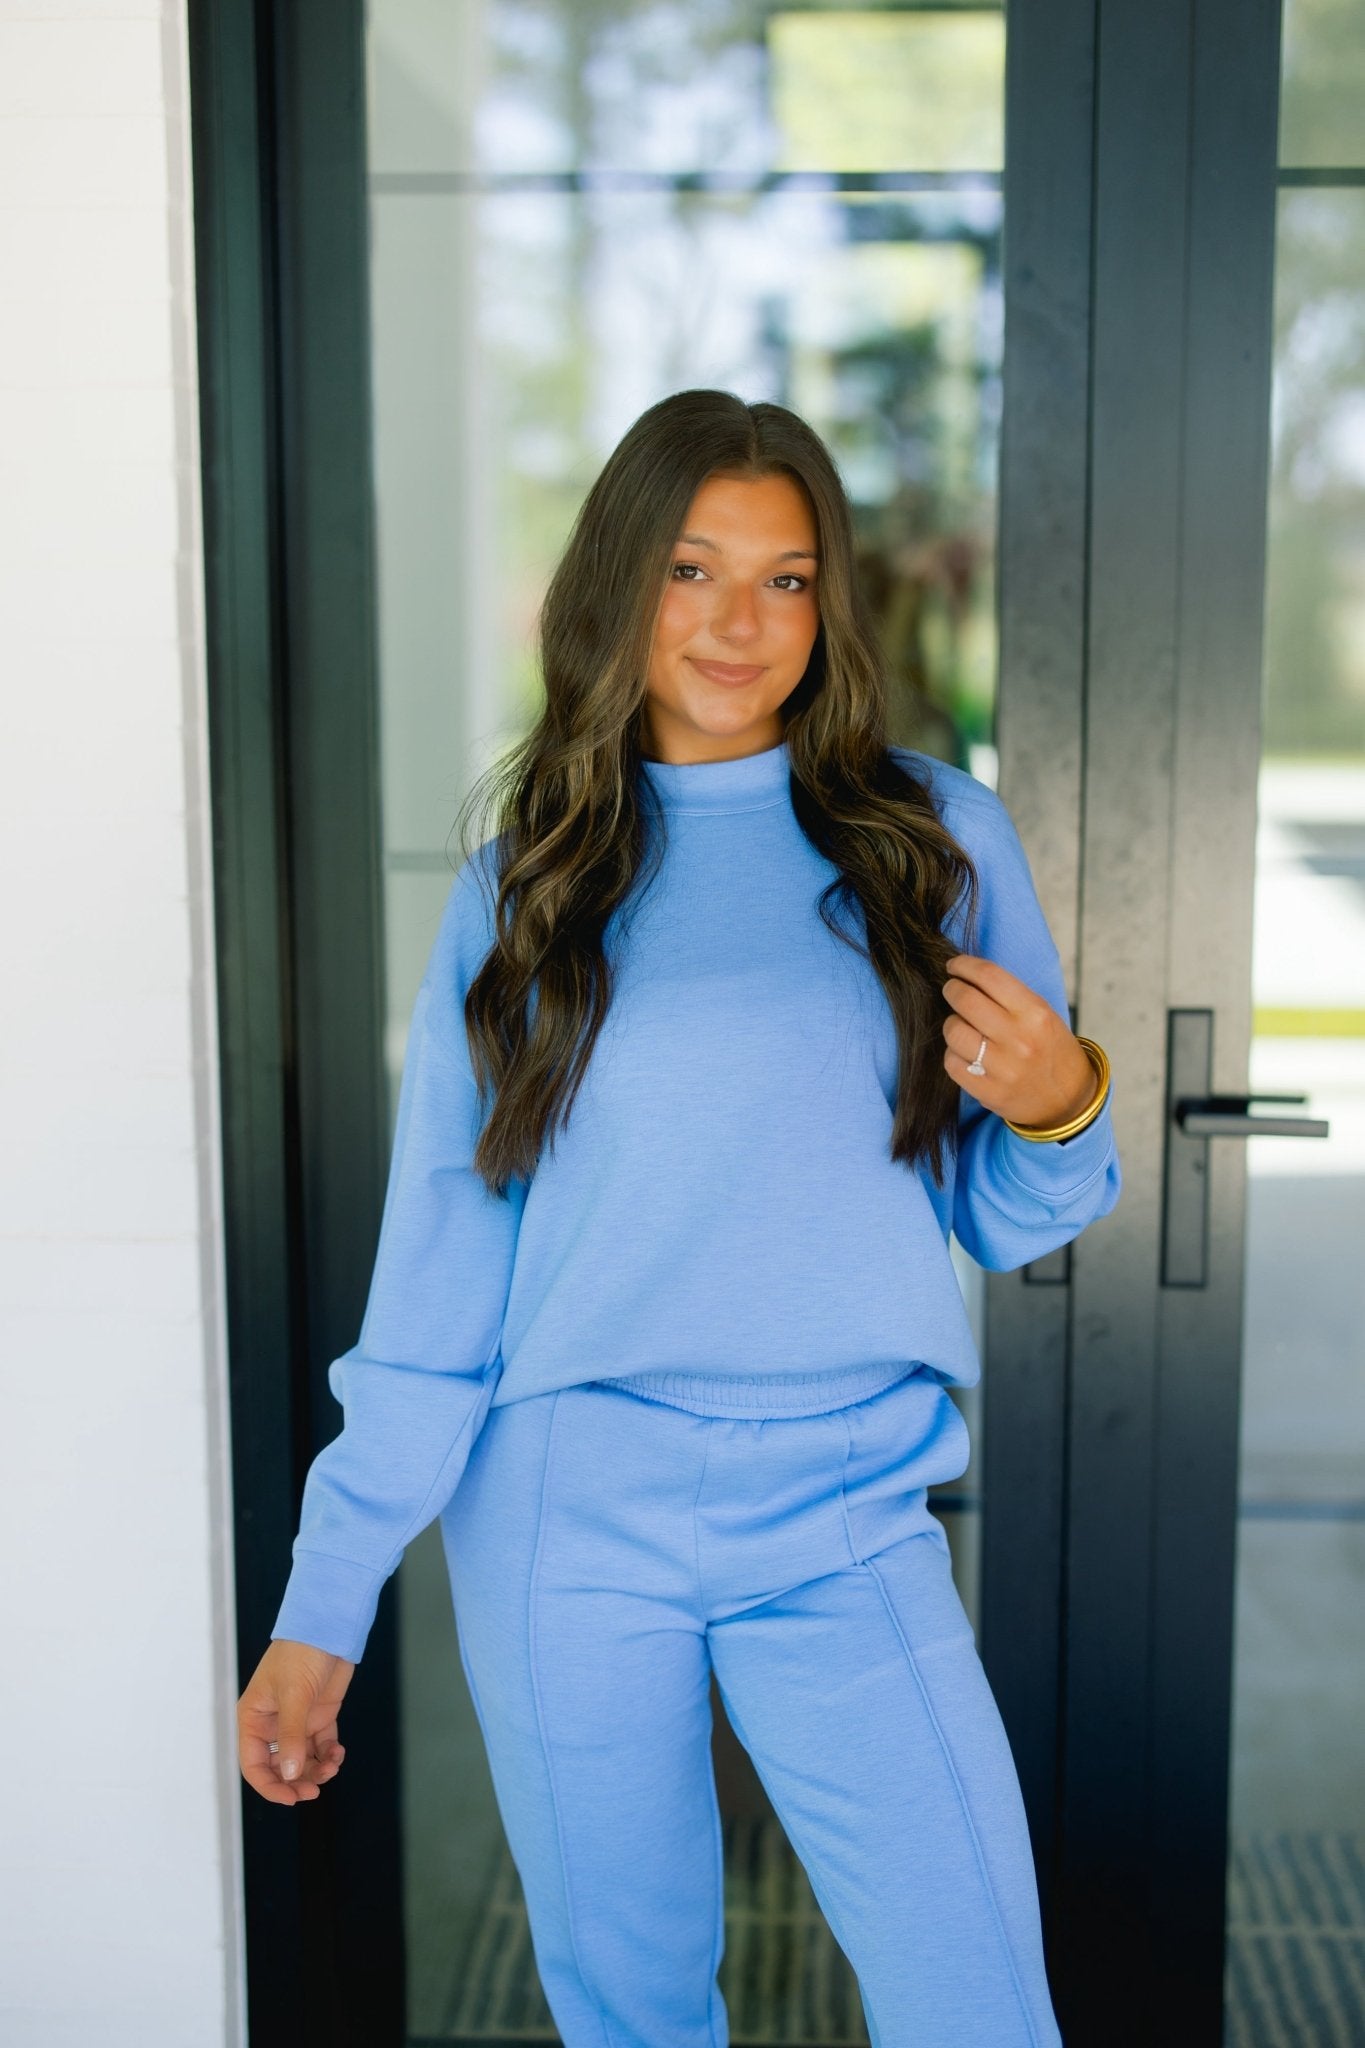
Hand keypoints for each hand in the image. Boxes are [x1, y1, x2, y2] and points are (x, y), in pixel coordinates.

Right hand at [238, 1639, 354, 1805]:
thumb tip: (288, 1774)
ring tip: (332, 1765)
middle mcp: (273, 1724)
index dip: (269, 1786)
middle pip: (279, 1767)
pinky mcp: (319, 1715)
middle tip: (315, 1790)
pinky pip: (321, 1746)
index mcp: (254, 1718)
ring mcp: (297, 1720)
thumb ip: (291, 1736)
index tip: (291, 1797)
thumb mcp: (294, 1695)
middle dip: (295, 1781)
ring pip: (302, 1760)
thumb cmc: (301, 1653)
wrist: (330, 1626)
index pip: (253, 1764)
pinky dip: (329, 1754)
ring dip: (316, 1769)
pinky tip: (338, 1752)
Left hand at [942, 954, 1096, 1130]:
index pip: (989, 976)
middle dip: (952, 990)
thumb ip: (1010, 996)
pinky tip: (965, 1053)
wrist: (1069, 1100)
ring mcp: (1002, 1067)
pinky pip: (952, 1063)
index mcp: (1035, 1013)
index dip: (964, 965)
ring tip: (962, 1027)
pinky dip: (953, 1054)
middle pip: (964, 1000)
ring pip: (953, 1031)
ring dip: (952, 1024)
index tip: (954, 966)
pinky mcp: (988, 1091)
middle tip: (953, 991)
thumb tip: (968, 977)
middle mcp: (1018, 1038)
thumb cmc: (1053, 1051)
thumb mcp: (1044, 1015)